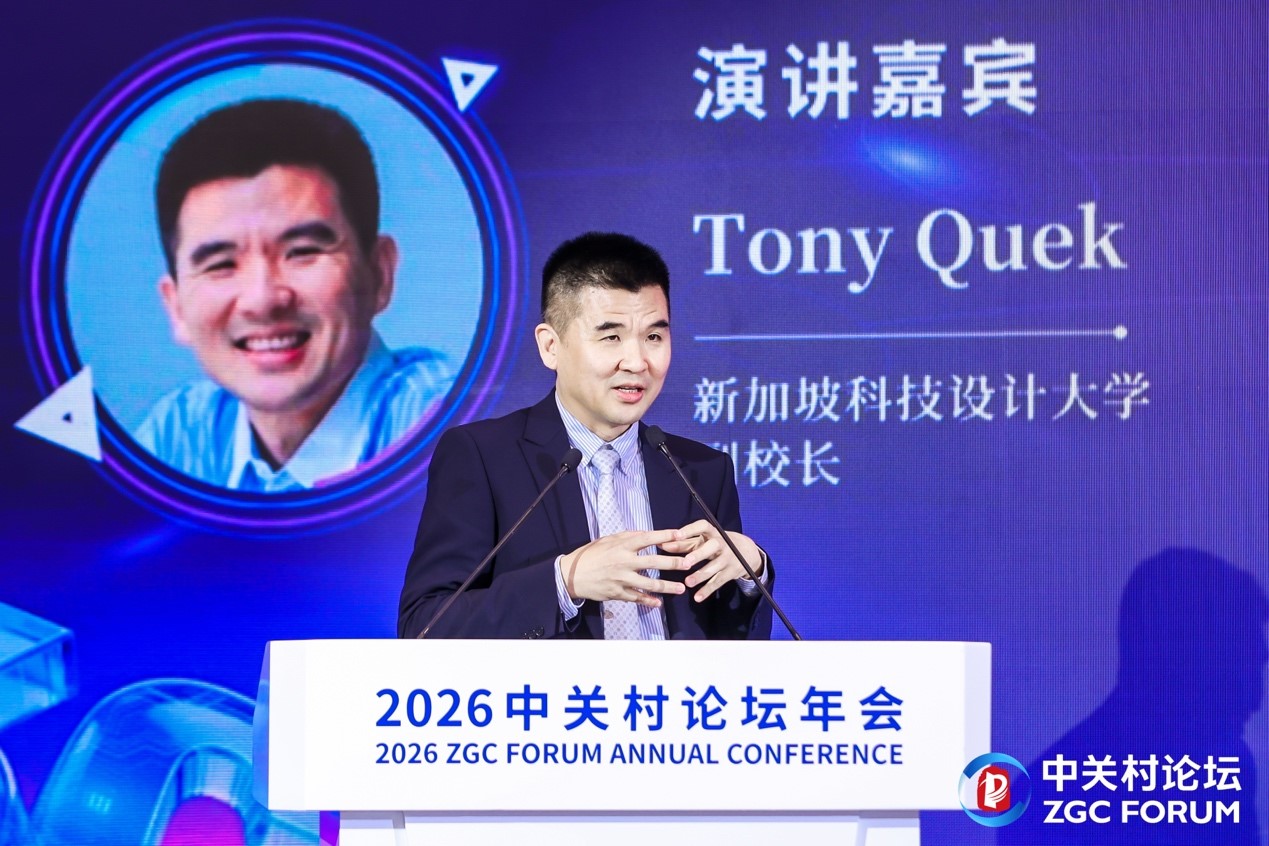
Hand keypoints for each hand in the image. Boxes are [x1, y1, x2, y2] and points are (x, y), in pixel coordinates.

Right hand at [560, 529, 690, 607]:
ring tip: (682, 588)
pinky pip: (637, 598)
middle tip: (688, 564)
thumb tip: (646, 533)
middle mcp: (624, 562)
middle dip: (673, 564)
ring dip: (668, 587)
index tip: (680, 535)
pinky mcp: (618, 593)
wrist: (572, 575)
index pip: (648, 539)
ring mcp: (622, 580)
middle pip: (654, 563)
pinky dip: (649, 601)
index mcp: (622, 546)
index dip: (665, 536)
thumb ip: (628, 536)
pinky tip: (659, 603)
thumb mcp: (607, 540)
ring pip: (650, 584)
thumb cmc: (590, 554)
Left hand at [659, 519, 763, 602]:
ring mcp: (728, 558)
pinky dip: (707, 590)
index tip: (676, 535)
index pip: (702, 526)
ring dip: (701, 575)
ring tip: (687, 583)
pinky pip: (718, 581)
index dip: (690, 530)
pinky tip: (697, 598)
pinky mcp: (731, 572)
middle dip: (699, 554)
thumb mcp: (704, 540)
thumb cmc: (716, 544)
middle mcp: (722, 544)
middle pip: (712, 547)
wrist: (747, 552)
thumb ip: (684, 542)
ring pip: (714, 567)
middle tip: (685, 562)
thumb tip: (662, 544)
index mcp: (713, 532)